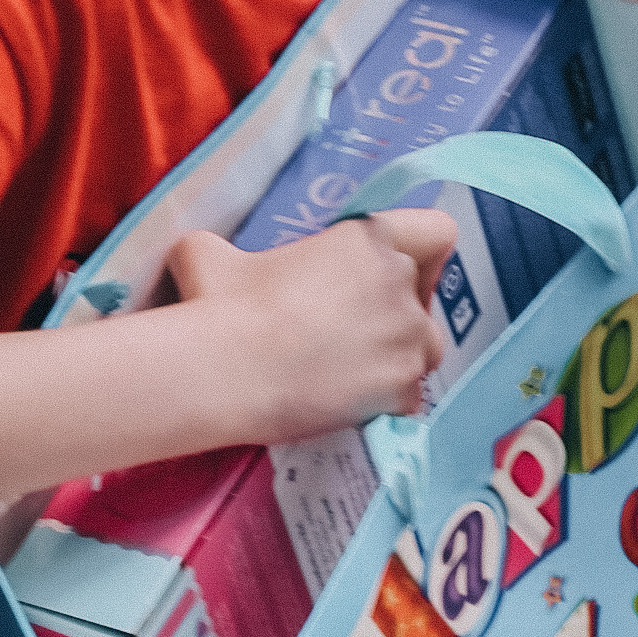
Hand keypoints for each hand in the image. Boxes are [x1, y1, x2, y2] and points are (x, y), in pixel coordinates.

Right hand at [163, 207, 461, 439]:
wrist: (226, 371)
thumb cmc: (218, 305)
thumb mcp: (205, 253)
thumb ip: (222, 246)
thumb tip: (199, 254)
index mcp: (367, 240)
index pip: (437, 232)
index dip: (421, 252)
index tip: (389, 272)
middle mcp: (399, 284)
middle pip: (425, 300)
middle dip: (397, 315)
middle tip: (348, 333)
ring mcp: (408, 340)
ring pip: (424, 350)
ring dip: (396, 359)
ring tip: (347, 373)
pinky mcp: (402, 389)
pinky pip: (410, 397)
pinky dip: (384, 404)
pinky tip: (345, 404)